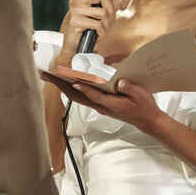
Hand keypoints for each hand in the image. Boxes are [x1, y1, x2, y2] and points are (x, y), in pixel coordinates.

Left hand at [44, 69, 161, 133]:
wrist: (146, 120)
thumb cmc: (143, 108)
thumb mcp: (141, 95)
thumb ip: (129, 88)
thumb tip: (119, 81)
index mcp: (110, 104)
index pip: (94, 96)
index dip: (84, 88)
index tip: (73, 80)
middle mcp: (101, 106)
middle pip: (77, 96)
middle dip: (61, 85)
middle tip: (48, 74)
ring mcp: (99, 106)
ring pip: (77, 96)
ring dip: (63, 86)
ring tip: (51, 76)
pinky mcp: (99, 104)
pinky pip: (82, 96)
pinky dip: (71, 88)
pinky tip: (65, 81)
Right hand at [58, 0, 117, 63]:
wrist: (75, 47)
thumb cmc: (89, 30)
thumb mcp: (102, 16)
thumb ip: (111, 6)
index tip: (109, 3)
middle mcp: (77, 0)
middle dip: (110, 10)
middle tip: (108, 21)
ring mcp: (75, 10)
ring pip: (102, 12)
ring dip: (107, 24)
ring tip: (102, 29)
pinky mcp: (75, 22)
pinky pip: (97, 24)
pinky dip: (101, 32)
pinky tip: (98, 35)